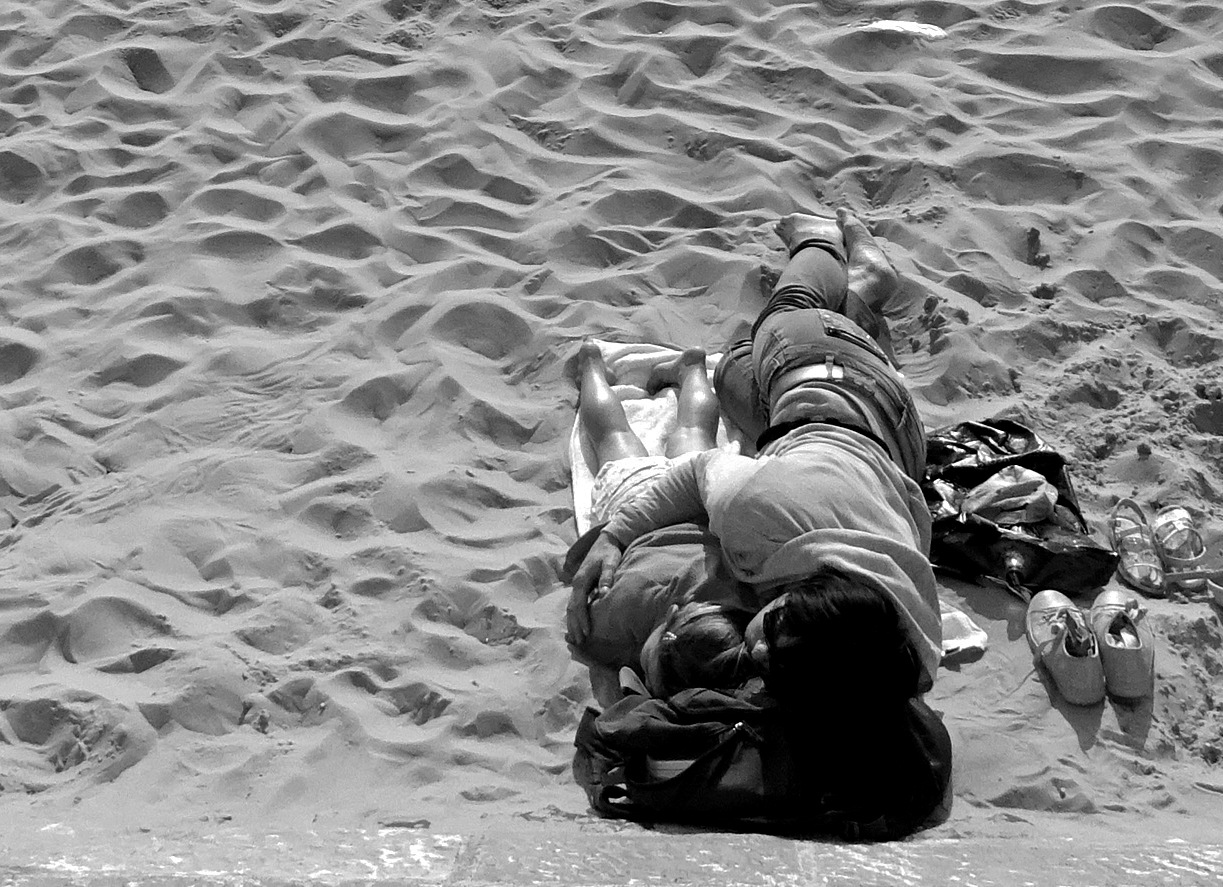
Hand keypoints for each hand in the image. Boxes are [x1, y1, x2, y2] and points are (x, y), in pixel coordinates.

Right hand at [565, 532, 623, 646]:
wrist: (605, 541)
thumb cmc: (609, 553)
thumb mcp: (611, 562)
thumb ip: (607, 576)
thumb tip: (604, 592)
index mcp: (582, 580)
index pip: (578, 604)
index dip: (581, 620)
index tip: (586, 633)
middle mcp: (576, 584)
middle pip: (571, 609)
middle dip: (574, 626)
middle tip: (579, 642)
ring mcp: (577, 585)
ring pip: (571, 607)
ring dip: (572, 623)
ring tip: (576, 639)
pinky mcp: (581, 586)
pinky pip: (574, 604)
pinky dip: (574, 616)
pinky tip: (577, 626)